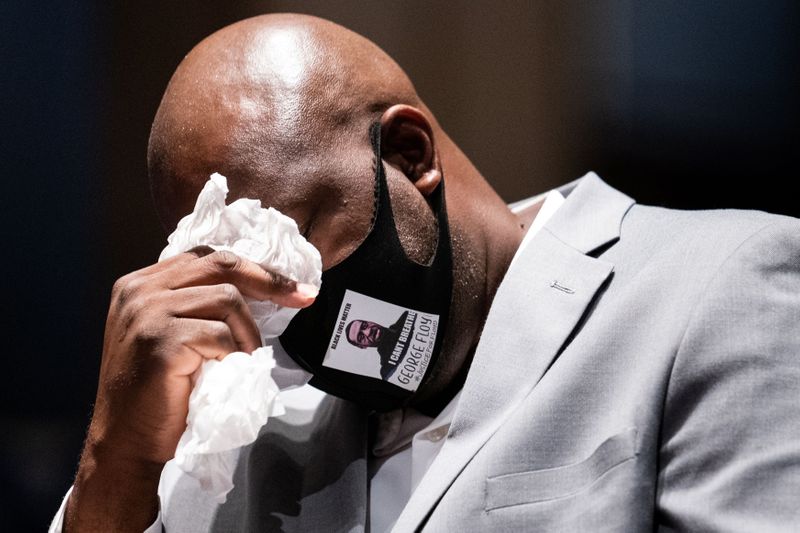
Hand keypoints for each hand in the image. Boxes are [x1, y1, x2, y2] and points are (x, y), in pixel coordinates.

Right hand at [65, 247, 315, 531]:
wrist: (127, 443)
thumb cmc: (157, 394)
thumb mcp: (172, 334)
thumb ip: (196, 304)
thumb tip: (261, 288)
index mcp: (141, 284)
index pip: (207, 257)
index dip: (253, 269)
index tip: (291, 286)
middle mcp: (139, 290)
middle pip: (221, 266)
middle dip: (269, 281)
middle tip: (301, 298)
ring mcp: (147, 313)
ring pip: (227, 299)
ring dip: (248, 332)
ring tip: (244, 359)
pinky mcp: (160, 340)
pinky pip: (220, 335)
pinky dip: (235, 354)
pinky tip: (228, 371)